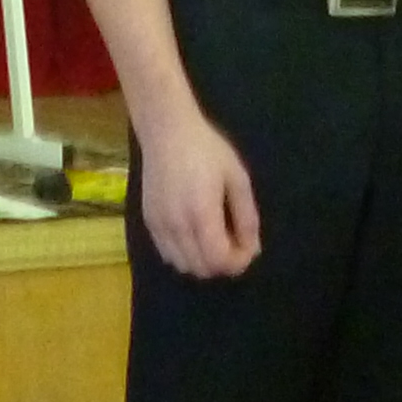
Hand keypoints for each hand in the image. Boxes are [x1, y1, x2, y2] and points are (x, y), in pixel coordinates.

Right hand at [135, 110, 261, 278]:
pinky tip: (194, 235)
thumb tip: (253, 249)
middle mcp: (177, 225)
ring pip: (183, 266)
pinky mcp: (149, 222)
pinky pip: (167, 255)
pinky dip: (184, 255)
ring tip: (214, 240)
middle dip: (223, 264)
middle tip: (234, 242)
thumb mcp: (237, 178)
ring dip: (202, 262)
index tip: (248, 246)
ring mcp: (159, 225)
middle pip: (202, 269)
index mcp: (202, 213)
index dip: (238, 262)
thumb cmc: (207, 150)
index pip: (219, 260)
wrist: (166, 132)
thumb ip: (247, 217)